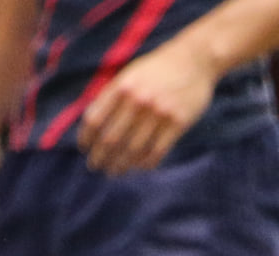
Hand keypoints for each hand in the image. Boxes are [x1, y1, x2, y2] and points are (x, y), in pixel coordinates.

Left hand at [78, 43, 219, 174]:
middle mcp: (137, 101)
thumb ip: (113, 95)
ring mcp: (159, 113)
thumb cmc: (158, 69)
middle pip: (111, 138)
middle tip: (96, 167)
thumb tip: (94, 124)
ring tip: (115, 172)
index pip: (95, 119)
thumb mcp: (130, 74)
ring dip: (121, 164)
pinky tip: (140, 167)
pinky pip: (157, 151)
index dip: (86, 138)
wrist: (194, 60)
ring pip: (133, 149)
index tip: (84, 149)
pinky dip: (146, 163)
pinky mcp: (178, 123)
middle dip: (100, 157)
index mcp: (121, 87)